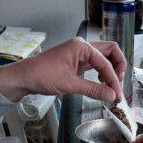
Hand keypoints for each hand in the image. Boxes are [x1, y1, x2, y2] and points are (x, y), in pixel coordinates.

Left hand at [0, 37, 125, 102]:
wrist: (24, 77)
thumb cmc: (43, 76)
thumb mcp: (70, 84)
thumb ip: (94, 90)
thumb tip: (112, 96)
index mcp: (81, 46)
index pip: (106, 62)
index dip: (114, 79)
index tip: (117, 95)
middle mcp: (83, 46)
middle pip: (110, 51)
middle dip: (118, 67)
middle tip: (118, 85)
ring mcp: (80, 52)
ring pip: (104, 56)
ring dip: (111, 69)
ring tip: (110, 86)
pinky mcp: (76, 60)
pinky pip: (95, 63)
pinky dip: (102, 72)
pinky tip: (101, 83)